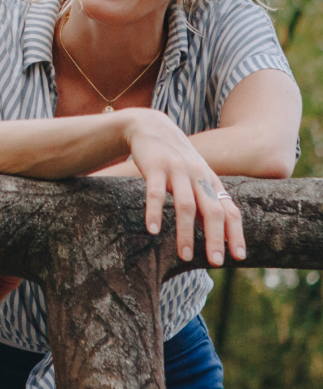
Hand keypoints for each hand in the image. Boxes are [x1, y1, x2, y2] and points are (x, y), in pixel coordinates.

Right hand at [122, 109, 245, 265]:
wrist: (150, 126)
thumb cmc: (175, 157)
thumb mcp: (196, 175)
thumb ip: (207, 199)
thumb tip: (220, 235)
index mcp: (210, 180)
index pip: (230, 210)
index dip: (236, 233)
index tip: (238, 257)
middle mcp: (198, 176)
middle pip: (212, 210)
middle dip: (215, 238)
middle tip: (215, 262)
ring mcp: (176, 170)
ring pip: (186, 205)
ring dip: (186, 233)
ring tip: (183, 256)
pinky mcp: (154, 166)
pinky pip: (155, 193)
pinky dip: (155, 212)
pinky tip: (152, 230)